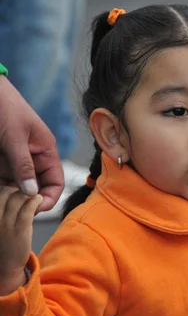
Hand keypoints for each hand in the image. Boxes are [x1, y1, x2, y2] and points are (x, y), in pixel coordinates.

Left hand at [0, 75, 63, 212]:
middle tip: (13, 209)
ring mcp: (15, 163)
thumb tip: (32, 193)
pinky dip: (1, 192)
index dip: (48, 198)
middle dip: (26, 201)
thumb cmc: (4, 107)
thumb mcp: (15, 137)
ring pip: (18, 189)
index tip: (33, 209)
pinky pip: (3, 183)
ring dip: (11, 198)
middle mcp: (33, 160)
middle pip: (36, 190)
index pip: (55, 183)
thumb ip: (23, 165)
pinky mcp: (1, 163)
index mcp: (46, 152)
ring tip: (4, 204)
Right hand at [0, 186, 41, 294]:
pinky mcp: (20, 230)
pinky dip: (35, 201)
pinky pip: (29, 208)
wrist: (5, 267)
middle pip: (5, 192)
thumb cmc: (1, 243)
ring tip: (33, 195)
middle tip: (23, 193)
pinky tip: (39, 200)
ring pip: (18, 198)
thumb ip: (2, 209)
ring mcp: (5, 224)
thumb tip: (9, 191)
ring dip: (27, 194)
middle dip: (16, 190)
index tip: (12, 192)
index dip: (6, 189)